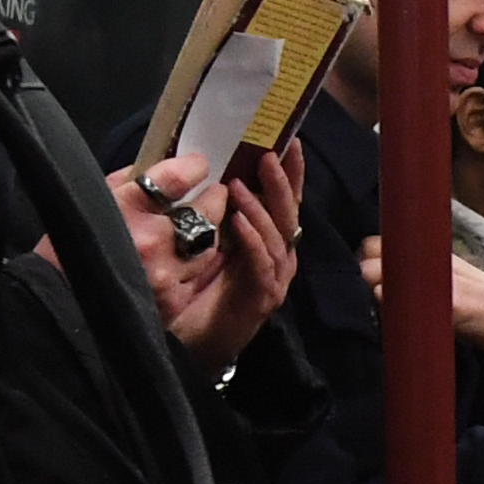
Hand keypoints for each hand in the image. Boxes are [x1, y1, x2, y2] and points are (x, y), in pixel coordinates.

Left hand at [118, 146, 301, 367]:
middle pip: (287, 212)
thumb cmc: (197, 288)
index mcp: (267, 237)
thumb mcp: (204, 240)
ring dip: (261, 209)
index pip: (283, 198)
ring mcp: (274, 276)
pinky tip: (238, 224)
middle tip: (268, 156)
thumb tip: (200, 168)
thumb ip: (210, 210)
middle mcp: (278, 254)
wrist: (193, 342)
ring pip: (277, 237)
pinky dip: (253, 242)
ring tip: (240, 187)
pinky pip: (262, 265)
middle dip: (280, 183)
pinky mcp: (264, 297)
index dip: (290, 171)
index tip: (290, 141)